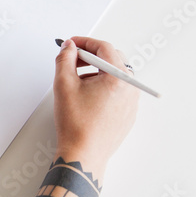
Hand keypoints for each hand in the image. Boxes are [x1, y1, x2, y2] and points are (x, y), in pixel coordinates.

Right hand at [53, 37, 139, 178]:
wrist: (83, 154)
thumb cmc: (76, 123)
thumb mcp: (64, 84)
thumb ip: (65, 59)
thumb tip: (68, 47)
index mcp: (118, 77)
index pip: (104, 48)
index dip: (84, 42)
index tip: (70, 44)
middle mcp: (130, 88)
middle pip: (112, 59)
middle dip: (90, 56)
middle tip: (72, 60)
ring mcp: (132, 102)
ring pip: (115, 75)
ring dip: (97, 71)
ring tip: (77, 80)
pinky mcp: (128, 114)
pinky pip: (118, 91)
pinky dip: (103, 86)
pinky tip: (87, 96)